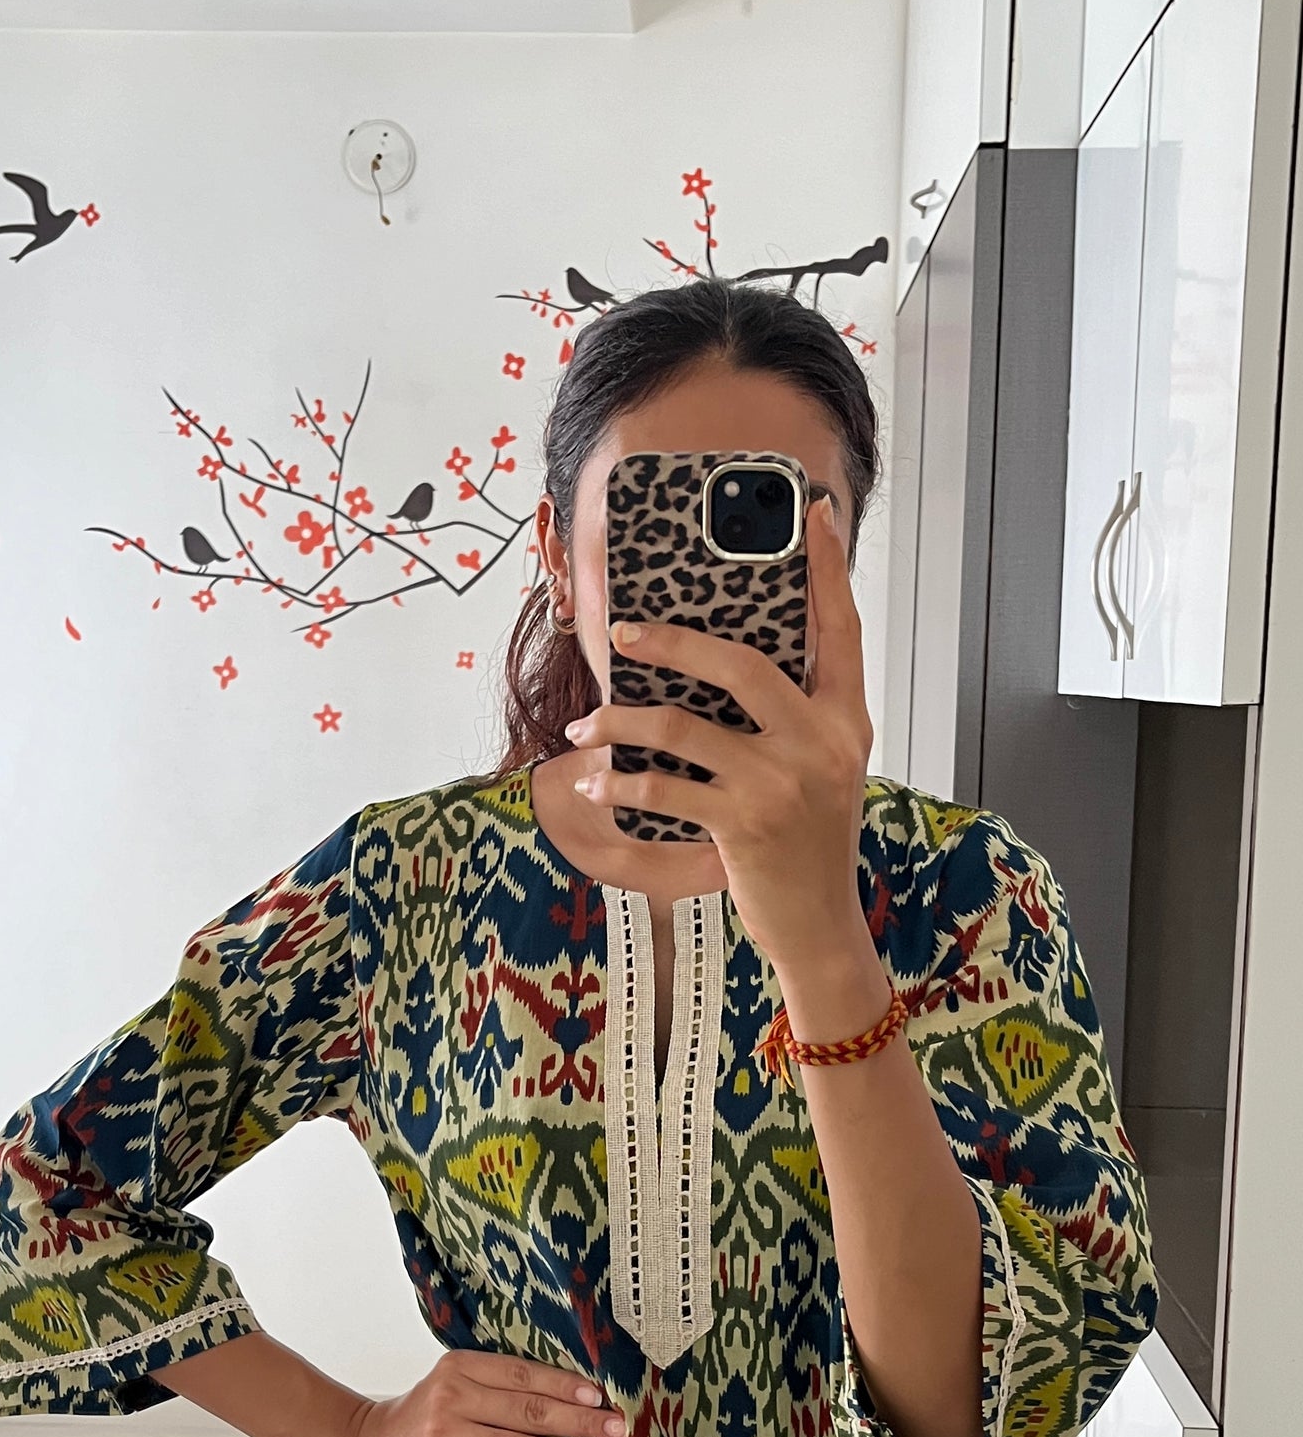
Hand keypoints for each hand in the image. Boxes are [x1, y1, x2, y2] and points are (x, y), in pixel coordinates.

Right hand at [340, 1349, 627, 1436]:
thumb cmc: (419, 1420)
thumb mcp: (452, 1388)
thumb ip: (496, 1389)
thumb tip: (565, 1401)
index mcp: (462, 1367)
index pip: (525, 1374)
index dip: (567, 1386)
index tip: (603, 1398)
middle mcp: (455, 1396)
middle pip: (530, 1410)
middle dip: (580, 1423)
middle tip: (620, 1432)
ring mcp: (446, 1435)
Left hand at [564, 493, 875, 974]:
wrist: (819, 925)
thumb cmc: (807, 841)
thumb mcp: (821, 767)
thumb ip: (794, 715)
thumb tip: (719, 661)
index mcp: (847, 718)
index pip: (841, 627)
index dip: (827, 568)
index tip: (810, 512)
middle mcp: (823, 741)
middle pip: (741, 661)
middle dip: (672, 640)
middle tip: (624, 631)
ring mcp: (784, 782)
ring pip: (686, 725)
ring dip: (624, 721)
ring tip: (589, 725)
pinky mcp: (745, 822)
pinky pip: (665, 786)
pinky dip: (620, 781)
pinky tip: (594, 780)